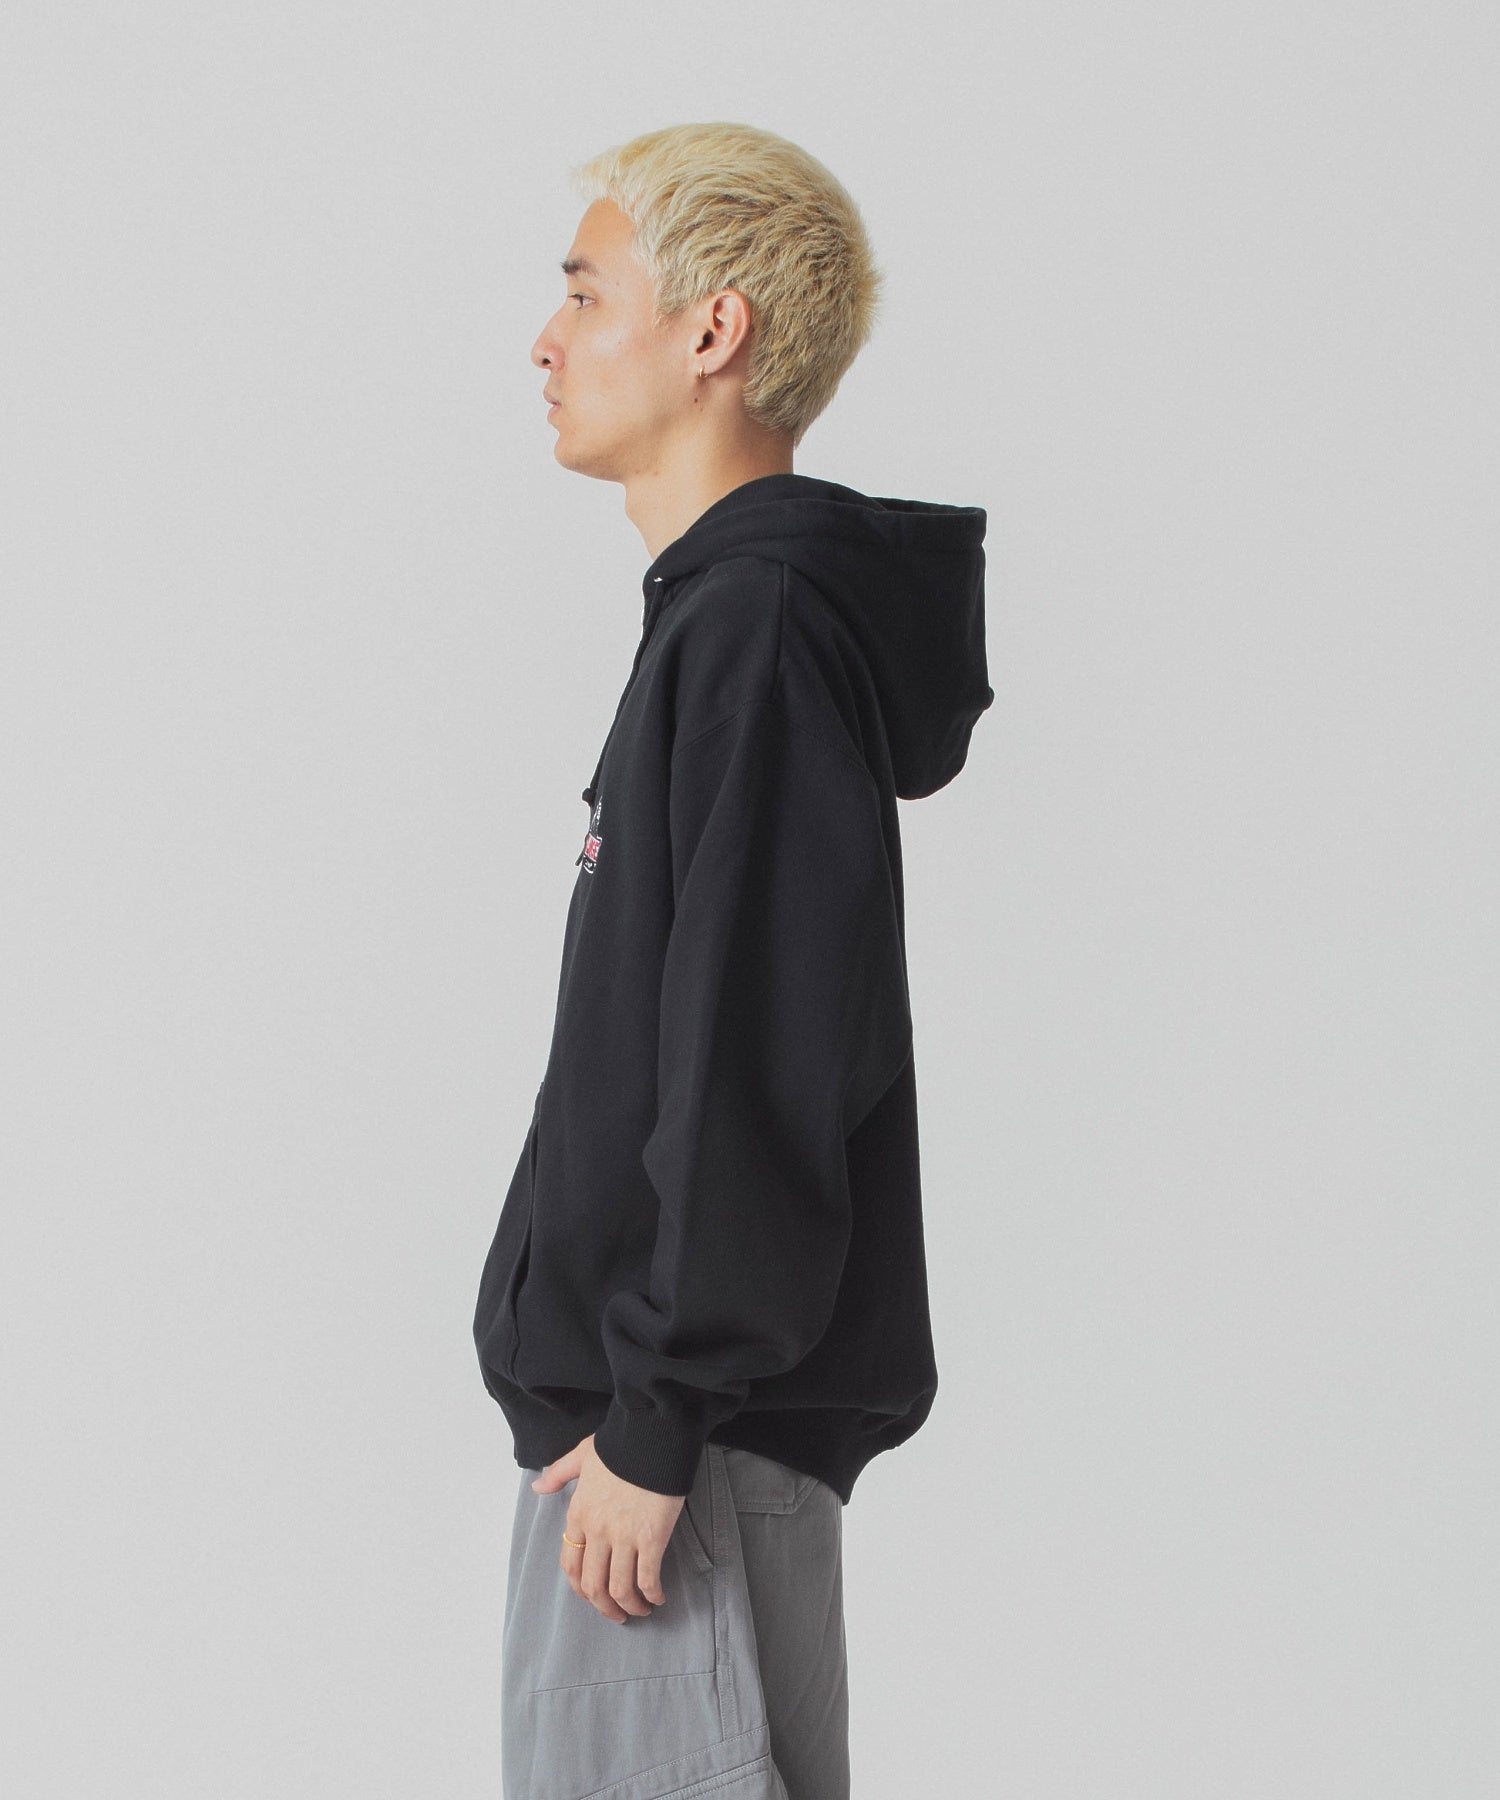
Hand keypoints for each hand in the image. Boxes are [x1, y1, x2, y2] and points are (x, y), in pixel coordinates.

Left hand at [532, 1433, 685, 1621]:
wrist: (652, 1434)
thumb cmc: (620, 1444)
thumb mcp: (582, 1455)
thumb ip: (558, 1474)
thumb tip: (537, 1488)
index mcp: (579, 1514)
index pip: (570, 1563)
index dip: (581, 1588)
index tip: (593, 1595)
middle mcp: (597, 1531)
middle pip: (593, 1585)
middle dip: (605, 1607)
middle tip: (618, 1614)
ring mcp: (623, 1537)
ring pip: (620, 1588)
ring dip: (630, 1607)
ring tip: (641, 1610)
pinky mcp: (651, 1539)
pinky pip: (647, 1579)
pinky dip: (652, 1594)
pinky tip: (658, 1597)